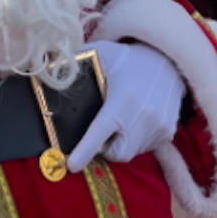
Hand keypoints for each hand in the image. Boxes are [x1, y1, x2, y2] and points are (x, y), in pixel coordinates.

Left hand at [66, 41, 186, 172]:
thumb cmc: (129, 58)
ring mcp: (158, 126)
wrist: (169, 60)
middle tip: (103, 132)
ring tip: (122, 123)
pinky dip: (137, 140)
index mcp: (122, 101)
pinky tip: (137, 121)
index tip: (71, 165)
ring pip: (132, 152)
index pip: (99, 132)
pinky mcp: (168, 131)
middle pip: (116, 153)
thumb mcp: (101, 53)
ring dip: (122, 144)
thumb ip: (75, 61)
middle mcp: (142, 117)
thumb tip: (47, 67)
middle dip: (105, 149)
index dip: (84, 151)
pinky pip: (146, 147)